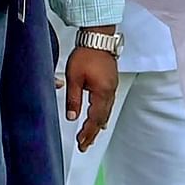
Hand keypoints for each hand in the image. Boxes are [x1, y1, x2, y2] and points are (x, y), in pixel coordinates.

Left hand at [65, 36, 119, 151]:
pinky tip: (100, 118)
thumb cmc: (86, 55)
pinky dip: (103, 114)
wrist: (98, 39)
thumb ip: (73, 99)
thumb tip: (72, 117)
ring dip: (98, 125)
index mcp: (102, 92)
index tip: (81, 143)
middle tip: (85, 145)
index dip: (88, 132)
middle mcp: (110, 91)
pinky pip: (108, 104)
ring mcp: (112, 87)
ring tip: (92, 136)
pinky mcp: (111, 82)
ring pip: (106, 112)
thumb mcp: (74, 78)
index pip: (95, 118)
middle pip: (103, 118)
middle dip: (94, 132)